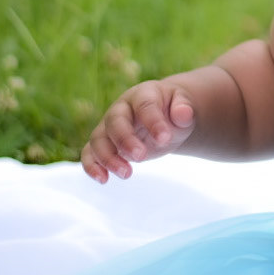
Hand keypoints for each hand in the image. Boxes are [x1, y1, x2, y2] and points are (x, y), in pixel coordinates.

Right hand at [80, 78, 195, 182]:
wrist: (164, 117)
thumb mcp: (183, 107)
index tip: (164, 138)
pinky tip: (103, 179)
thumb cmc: (173, 111)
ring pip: (98, 139)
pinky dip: (91, 166)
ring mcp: (109, 126)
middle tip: (141, 156)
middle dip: (126, 140)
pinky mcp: (104, 143)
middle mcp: (121, 108)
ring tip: (127, 174)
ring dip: (108, 158)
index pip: (144, 105)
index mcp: (143, 94)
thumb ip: (184, 109)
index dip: (153, 121)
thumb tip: (183, 114)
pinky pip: (89, 153)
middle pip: (115, 121)